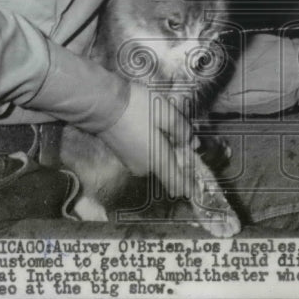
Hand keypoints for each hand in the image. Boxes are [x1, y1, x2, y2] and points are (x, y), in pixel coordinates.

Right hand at [98, 82, 194, 199]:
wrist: (102, 105)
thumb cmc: (137, 108)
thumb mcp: (167, 114)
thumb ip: (182, 130)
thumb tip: (190, 143)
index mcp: (159, 161)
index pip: (177, 182)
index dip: (188, 187)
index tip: (195, 193)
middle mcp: (145, 167)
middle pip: (168, 169)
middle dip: (179, 158)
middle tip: (187, 140)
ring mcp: (132, 162)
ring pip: (156, 161)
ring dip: (166, 151)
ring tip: (170, 131)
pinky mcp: (123, 154)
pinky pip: (146, 155)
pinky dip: (154, 147)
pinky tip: (154, 131)